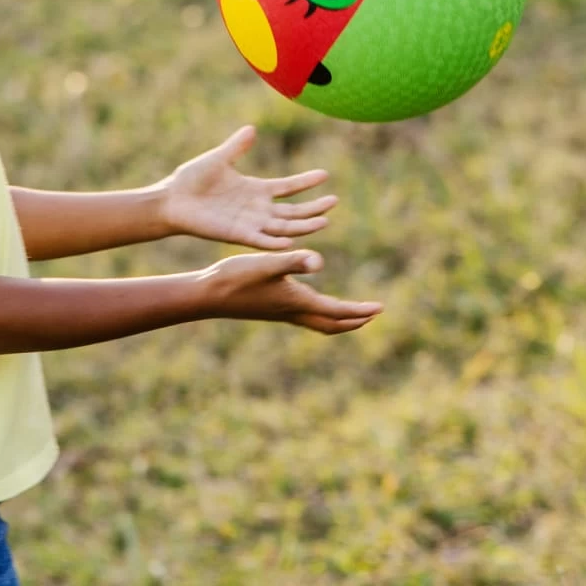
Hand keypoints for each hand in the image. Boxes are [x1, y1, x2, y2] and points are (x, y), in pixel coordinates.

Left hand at [159, 125, 336, 249]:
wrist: (172, 200)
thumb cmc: (192, 179)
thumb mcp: (219, 159)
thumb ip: (237, 147)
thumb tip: (252, 128)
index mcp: (256, 189)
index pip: (288, 187)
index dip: (306, 182)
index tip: (325, 174)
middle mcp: (257, 208)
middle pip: (293, 210)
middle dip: (314, 207)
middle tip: (334, 202)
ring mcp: (249, 222)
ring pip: (283, 226)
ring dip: (303, 226)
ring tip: (325, 221)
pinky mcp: (237, 234)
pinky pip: (261, 239)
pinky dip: (276, 241)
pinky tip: (292, 241)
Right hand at [201, 250, 382, 334]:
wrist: (205, 295)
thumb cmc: (235, 278)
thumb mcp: (267, 263)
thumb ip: (293, 261)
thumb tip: (319, 263)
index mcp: (296, 301)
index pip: (336, 311)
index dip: (359, 311)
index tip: (380, 309)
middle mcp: (291, 310)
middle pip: (330, 323)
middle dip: (353, 320)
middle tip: (373, 314)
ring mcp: (280, 311)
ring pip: (316, 321)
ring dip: (337, 318)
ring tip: (351, 310)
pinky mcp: (270, 307)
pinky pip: (303, 315)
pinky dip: (318, 311)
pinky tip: (312, 299)